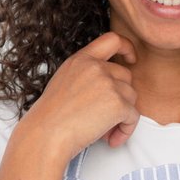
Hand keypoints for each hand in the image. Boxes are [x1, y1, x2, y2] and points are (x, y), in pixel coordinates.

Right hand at [16, 32, 139, 157]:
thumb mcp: (64, 81)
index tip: (131, 59)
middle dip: (121, 96)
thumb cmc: (50, 117)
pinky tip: (112, 139)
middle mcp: (96, 67)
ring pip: (131, 97)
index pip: (112, 40)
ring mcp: (108, 84)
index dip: (127, 48)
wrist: (46, 135)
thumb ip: (86, 75)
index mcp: (81, 59)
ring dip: (123, 115)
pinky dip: (126, 130)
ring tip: (105, 132)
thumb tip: (111, 85)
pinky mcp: (118, 103)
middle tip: (105, 117)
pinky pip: (134, 116)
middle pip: (126, 76)